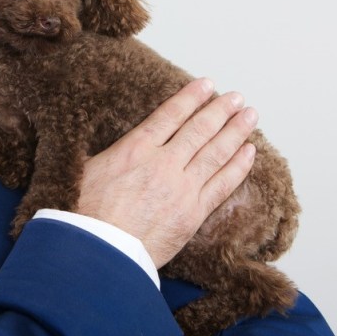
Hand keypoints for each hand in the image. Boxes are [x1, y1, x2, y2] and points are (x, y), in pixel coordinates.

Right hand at [75, 78, 257, 267]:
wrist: (100, 251)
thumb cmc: (86, 213)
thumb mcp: (87, 169)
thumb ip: (107, 154)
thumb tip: (107, 144)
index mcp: (136, 148)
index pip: (170, 115)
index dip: (190, 97)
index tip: (206, 84)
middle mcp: (163, 163)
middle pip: (199, 129)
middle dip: (220, 110)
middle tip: (236, 97)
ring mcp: (182, 188)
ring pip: (216, 153)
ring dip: (236, 132)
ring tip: (250, 116)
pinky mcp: (193, 213)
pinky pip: (222, 185)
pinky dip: (238, 167)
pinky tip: (249, 153)